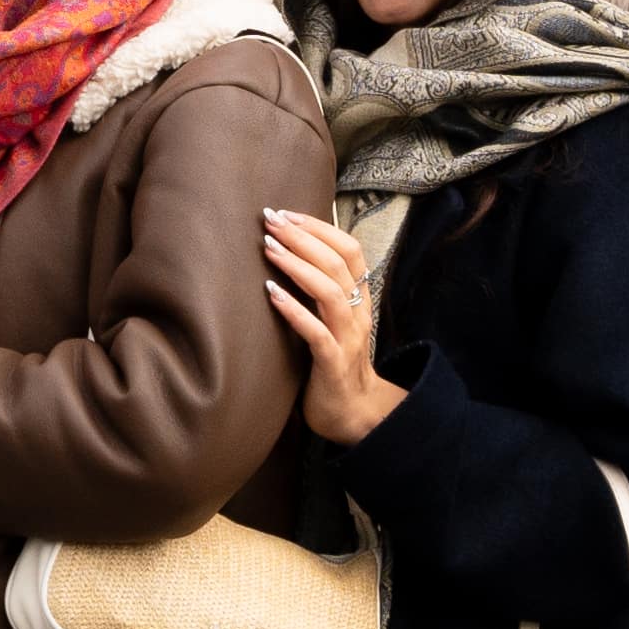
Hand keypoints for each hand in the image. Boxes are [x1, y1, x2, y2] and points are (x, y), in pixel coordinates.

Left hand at [254, 211, 402, 445]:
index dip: (320, 228)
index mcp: (360, 300)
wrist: (354, 415)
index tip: (287, 213)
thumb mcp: (333, 321)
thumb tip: (290, 253)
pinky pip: (316, 333)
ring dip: (298, 266)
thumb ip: (321, 290)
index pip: (350, 250)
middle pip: (338, 263)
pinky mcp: (333, 365)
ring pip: (330, 292)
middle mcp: (358, 314)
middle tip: (270, 220)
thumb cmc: (334, 362)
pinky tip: (271, 294)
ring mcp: (348, 340)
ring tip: (268, 248)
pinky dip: (294, 310)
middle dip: (303, 237)